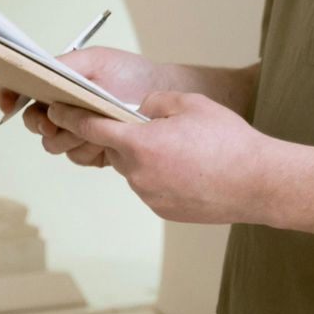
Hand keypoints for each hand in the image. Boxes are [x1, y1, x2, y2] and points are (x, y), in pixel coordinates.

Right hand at [0, 46, 163, 166]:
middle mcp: (63, 111)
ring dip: (70, 136)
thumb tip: (38, 74)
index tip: (7, 102)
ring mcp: (76, 132)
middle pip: (33, 125)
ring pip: (53, 145)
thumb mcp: (94, 60)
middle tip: (57, 119)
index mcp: (57, 86)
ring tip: (93, 125)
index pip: (20, 92)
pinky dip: (89, 149)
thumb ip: (64, 65)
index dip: (8, 97)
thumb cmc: (130, 73)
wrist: (161, 96)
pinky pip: (77, 157)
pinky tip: (104, 139)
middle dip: (43, 123)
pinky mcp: (93, 151)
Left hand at [46, 92, 279, 224]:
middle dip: (128, 138)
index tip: (55, 110)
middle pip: (116, 150)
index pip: (91, 127)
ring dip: (148, 158)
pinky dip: (163, 177)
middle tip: (160, 130)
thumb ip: (156, 103)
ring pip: (135, 170)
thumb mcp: (191, 104)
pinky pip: (152, 187)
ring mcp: (149, 196)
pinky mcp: (163, 211)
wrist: (258, 183)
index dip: (70, 116)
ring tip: (186, 152)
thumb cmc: (228, 141)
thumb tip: (140, 109)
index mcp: (140, 144)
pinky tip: (190, 171)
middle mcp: (138, 174)